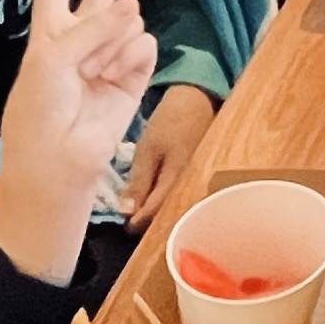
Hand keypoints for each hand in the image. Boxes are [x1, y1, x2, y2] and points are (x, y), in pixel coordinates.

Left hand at [0, 0, 158, 280]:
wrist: (58, 162)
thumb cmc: (39, 111)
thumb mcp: (51, 59)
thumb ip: (92, 27)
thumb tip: (136, 5)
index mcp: (51, 33)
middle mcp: (82, 39)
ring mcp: (110, 56)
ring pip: (127, 20)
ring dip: (112, 40)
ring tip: (95, 71)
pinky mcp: (134, 76)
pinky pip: (143, 46)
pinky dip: (130, 57)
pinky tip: (114, 77)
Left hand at [122, 84, 220, 218]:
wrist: (199, 97)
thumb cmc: (171, 120)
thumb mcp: (148, 148)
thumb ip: (139, 181)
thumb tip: (126, 212)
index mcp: (178, 180)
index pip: (156, 211)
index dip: (138, 222)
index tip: (124, 226)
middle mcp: (193, 185)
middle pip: (169, 212)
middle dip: (150, 219)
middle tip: (131, 221)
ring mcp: (199, 179)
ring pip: (176, 203)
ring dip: (159, 209)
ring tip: (142, 211)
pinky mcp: (200, 173)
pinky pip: (182, 192)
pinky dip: (168, 196)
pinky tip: (158, 196)